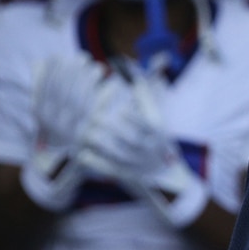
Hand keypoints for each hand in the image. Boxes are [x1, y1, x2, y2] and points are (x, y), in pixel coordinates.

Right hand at [21, 54, 107, 210]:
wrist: (53, 175)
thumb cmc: (52, 138)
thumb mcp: (44, 116)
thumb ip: (43, 91)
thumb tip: (40, 63)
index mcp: (41, 117)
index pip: (45, 91)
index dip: (52, 73)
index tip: (60, 57)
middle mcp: (54, 127)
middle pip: (63, 97)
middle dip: (72, 75)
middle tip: (82, 58)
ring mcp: (71, 135)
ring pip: (81, 106)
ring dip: (89, 85)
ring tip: (97, 68)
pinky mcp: (89, 142)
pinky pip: (98, 118)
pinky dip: (105, 101)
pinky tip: (113, 87)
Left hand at [76, 73, 208, 228]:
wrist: (165, 173)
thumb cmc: (156, 138)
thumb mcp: (156, 118)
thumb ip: (145, 98)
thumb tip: (132, 74)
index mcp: (158, 132)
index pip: (146, 125)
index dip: (132, 118)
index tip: (117, 109)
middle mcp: (150, 149)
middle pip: (131, 139)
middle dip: (111, 128)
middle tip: (93, 117)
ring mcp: (138, 164)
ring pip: (119, 154)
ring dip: (101, 143)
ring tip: (87, 133)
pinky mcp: (126, 175)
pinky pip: (110, 169)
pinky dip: (96, 163)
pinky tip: (83, 154)